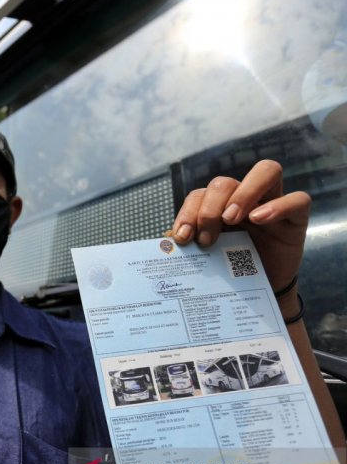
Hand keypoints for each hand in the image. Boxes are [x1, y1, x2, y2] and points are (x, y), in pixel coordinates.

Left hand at [170, 160, 309, 292]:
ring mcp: (272, 203)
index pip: (199, 195)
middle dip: (209, 208)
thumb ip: (188, 245)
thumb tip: (165, 238)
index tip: (182, 238)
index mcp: (218, 206)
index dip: (188, 212)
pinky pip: (297, 199)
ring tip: (230, 219)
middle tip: (206, 238)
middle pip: (224, 182)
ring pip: (266, 171)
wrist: (261, 292)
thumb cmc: (231, 271)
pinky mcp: (296, 217)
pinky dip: (278, 206)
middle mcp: (244, 198)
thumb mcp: (207, 257)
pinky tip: (258, 219)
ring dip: (243, 193)